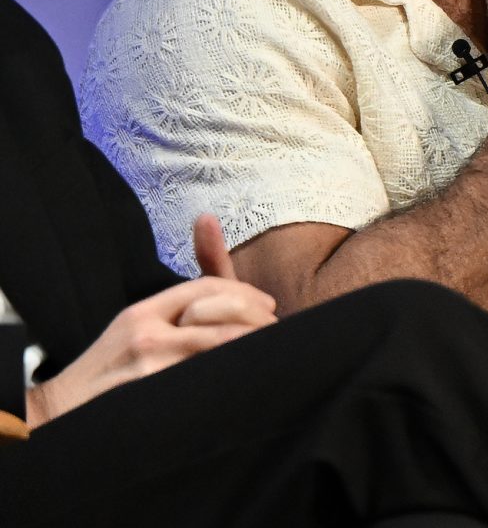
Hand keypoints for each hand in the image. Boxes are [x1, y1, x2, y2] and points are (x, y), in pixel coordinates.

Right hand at [26, 224, 276, 426]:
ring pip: (218, 347)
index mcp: (143, 312)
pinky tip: (247, 380)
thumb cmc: (108, 369)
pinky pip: (205, 381)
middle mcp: (147, 334)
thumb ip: (178, 301)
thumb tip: (208, 226)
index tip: (267, 305)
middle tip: (276, 330)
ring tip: (269, 353)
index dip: (244, 293)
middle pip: (220, 315)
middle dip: (257, 322)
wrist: (61, 411)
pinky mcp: (154, 397)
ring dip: (251, 349)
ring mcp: (150, 367)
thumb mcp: (135, 325)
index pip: (206, 288)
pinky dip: (230, 377)